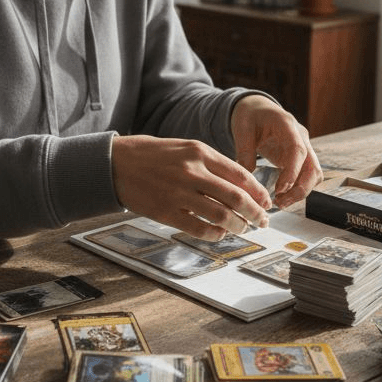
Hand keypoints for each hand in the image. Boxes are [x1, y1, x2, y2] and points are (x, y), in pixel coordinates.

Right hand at [111, 135, 272, 240]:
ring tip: (242, 229)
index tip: (266, 202)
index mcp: (199, 152)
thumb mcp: (184, 147)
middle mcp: (192, 172)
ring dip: (238, 226)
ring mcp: (179, 193)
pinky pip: (199, 229)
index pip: (240, 175)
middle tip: (262, 221)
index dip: (258, 192)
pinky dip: (214, 234)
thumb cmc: (150, 155)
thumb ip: (210, 163)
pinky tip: (219, 234)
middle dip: (255, 213)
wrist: (115, 163)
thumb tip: (238, 184)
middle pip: (236, 197)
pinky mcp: (166, 212)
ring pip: (221, 216)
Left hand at [230, 95, 322, 207]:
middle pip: (313, 167)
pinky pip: (307, 176)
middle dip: (301, 189)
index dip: (292, 172)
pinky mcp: (300, 157)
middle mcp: (301, 136)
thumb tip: (247, 180)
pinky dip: (298, 188)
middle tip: (280, 202)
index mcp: (287, 125)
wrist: (257, 108)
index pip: (298, 150)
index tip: (280, 189)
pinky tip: (282, 196)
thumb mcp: (242, 130)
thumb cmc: (250, 116)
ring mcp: (304, 147)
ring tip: (280, 202)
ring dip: (301, 191)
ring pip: (313, 174)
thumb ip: (245, 153)